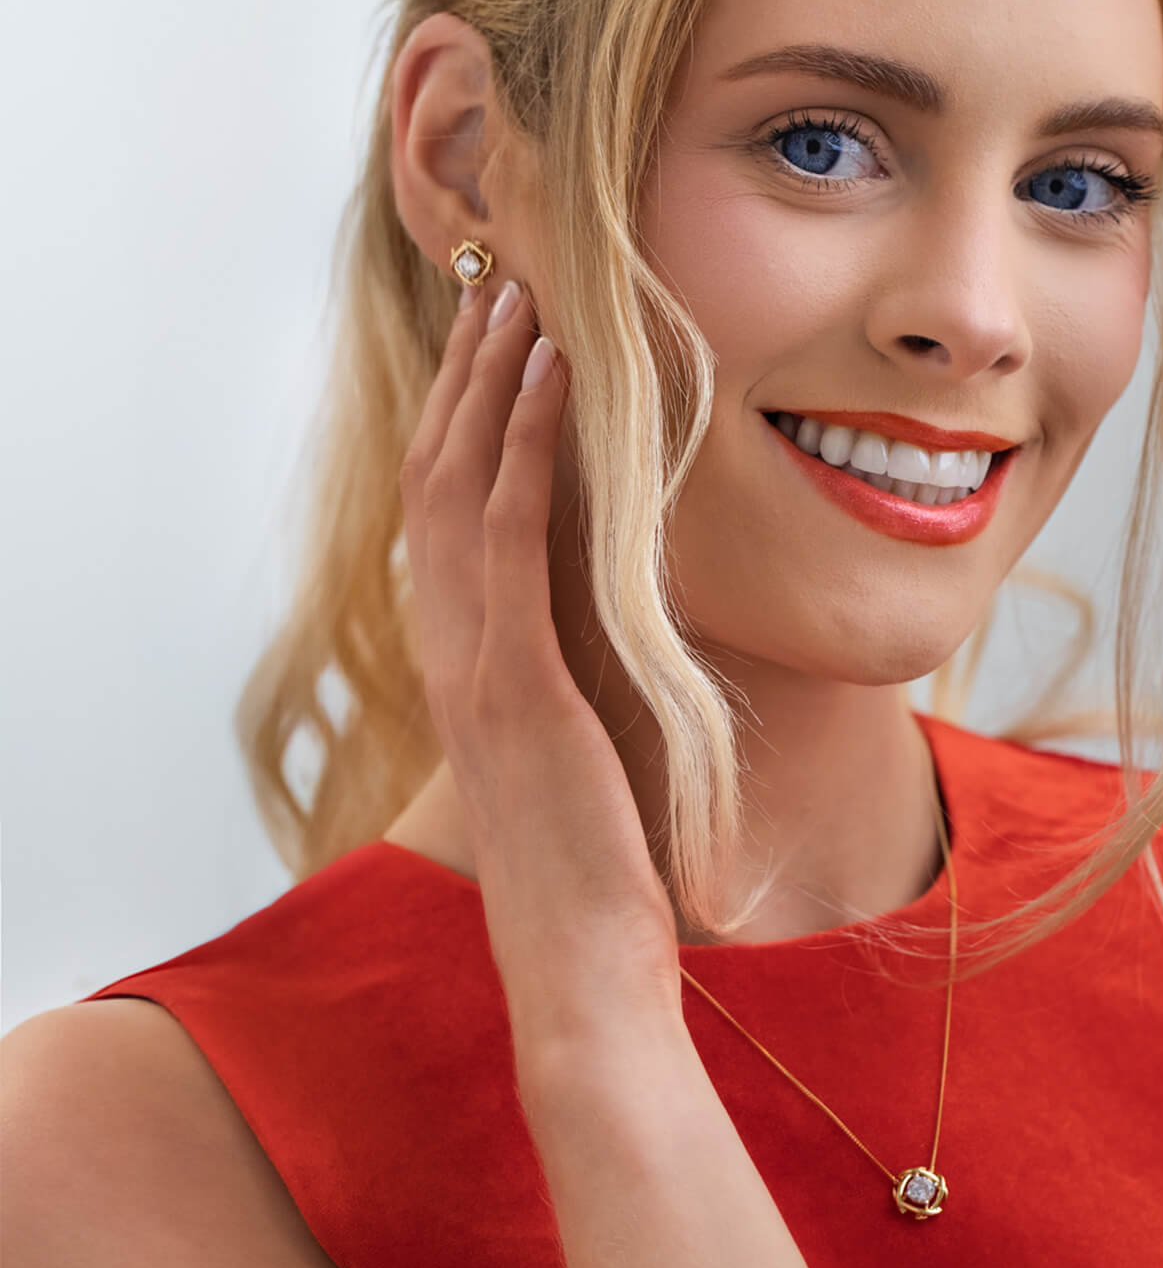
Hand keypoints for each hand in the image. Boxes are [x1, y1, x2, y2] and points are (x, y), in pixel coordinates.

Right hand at [398, 279, 684, 1057]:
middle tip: (496, 288)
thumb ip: (578, 694)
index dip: (463, 424)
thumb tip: (619, 641)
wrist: (583, 978)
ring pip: (461, 488)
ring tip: (521, 299)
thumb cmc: (594, 882)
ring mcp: (475, 669)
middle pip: (438, 480)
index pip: (448, 520)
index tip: (496, 350)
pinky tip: (554, 380)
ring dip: (489, 385)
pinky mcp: (519, 687)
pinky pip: (513, 539)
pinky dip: (526, 450)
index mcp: (468, 672)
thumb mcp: (580, 767)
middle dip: (465, 379)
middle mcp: (453, 656)